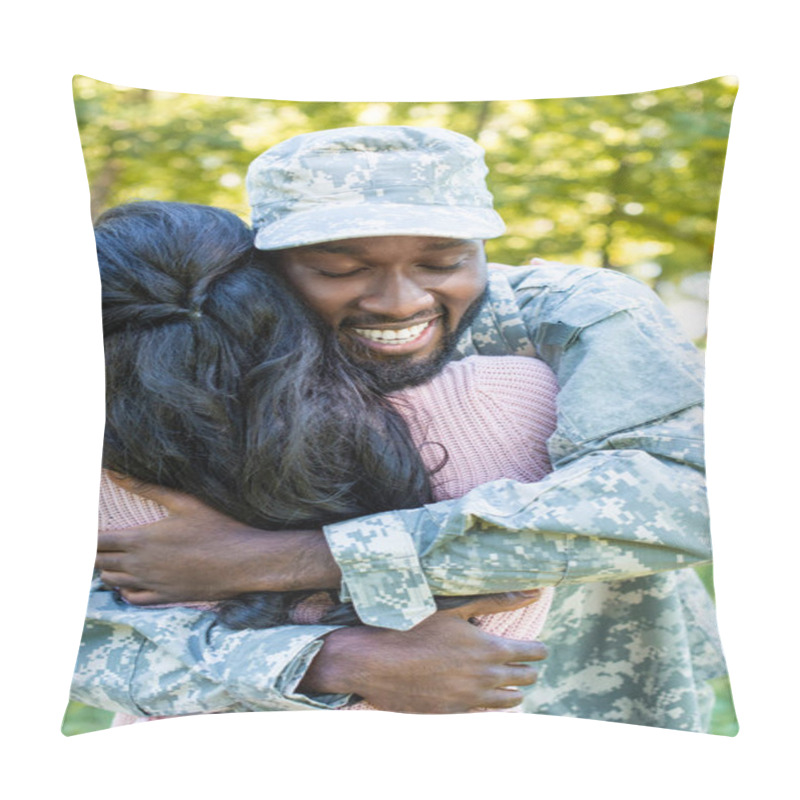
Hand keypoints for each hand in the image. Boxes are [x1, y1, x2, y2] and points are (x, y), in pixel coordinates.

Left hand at [97, 473, 339, 603]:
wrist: (244, 561)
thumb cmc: (218, 527)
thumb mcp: (185, 502)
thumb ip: (148, 487)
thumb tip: (114, 472)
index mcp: (141, 539)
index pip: (98, 541)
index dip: (88, 537)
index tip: (88, 530)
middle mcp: (141, 564)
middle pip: (101, 562)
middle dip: (94, 553)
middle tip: (98, 543)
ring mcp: (152, 583)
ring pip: (113, 581)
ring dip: (107, 570)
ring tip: (111, 559)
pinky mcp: (165, 597)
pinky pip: (132, 598)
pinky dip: (124, 590)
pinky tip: (129, 581)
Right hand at [298, 592, 547, 712]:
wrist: (376, 662)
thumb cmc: (414, 627)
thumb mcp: (455, 608)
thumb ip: (496, 600)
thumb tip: (533, 593)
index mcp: (489, 648)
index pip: (532, 653)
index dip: (539, 649)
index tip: (539, 646)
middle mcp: (485, 677)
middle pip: (524, 678)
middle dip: (528, 669)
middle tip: (526, 662)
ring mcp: (470, 699)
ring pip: (509, 700)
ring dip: (513, 690)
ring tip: (511, 682)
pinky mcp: (454, 713)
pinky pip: (485, 711)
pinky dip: (490, 702)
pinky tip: (484, 693)